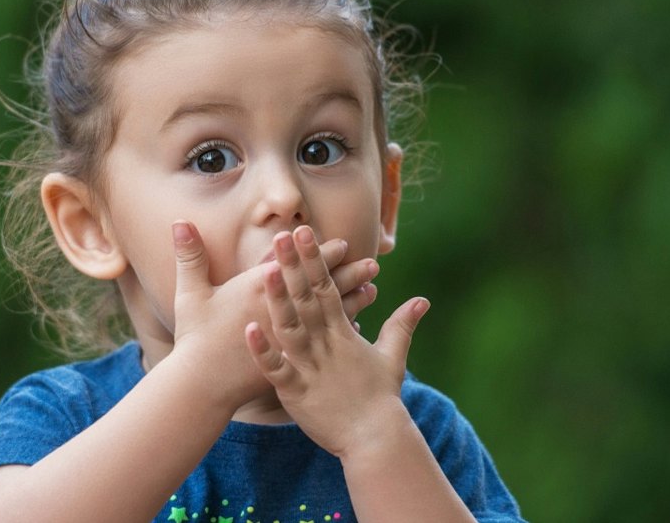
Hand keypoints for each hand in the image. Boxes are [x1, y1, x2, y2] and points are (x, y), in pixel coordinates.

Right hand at [166, 221, 377, 407]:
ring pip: (329, 314)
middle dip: (347, 273)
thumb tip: (179, 221)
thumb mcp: (190, 293)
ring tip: (373, 290)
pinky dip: (340, 334)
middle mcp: (282, 311)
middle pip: (320, 287)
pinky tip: (358, 327)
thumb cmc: (195, 338)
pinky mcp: (296, 360)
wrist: (202, 386)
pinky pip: (326, 342)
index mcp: (260, 290)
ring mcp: (291, 337)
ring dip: (353, 300)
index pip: (297, 264)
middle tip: (372, 263)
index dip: (321, 253)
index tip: (343, 243)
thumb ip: (190, 256)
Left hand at [244, 225, 429, 456]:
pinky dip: (263, 350)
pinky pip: (277, 369)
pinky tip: (248, 329)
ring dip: (278, 300)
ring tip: (264, 271)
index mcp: (343, 332)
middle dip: (294, 266)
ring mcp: (310, 367)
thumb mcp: (393, 357)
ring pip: (291, 327)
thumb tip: (422, 300)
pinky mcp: (296, 391)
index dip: (315, 259)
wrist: (376, 438)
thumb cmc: (381, 398)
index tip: (304, 231)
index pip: (327, 287)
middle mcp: (326, 344)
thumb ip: (402, 325)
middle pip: (307, 299)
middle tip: (282, 234)